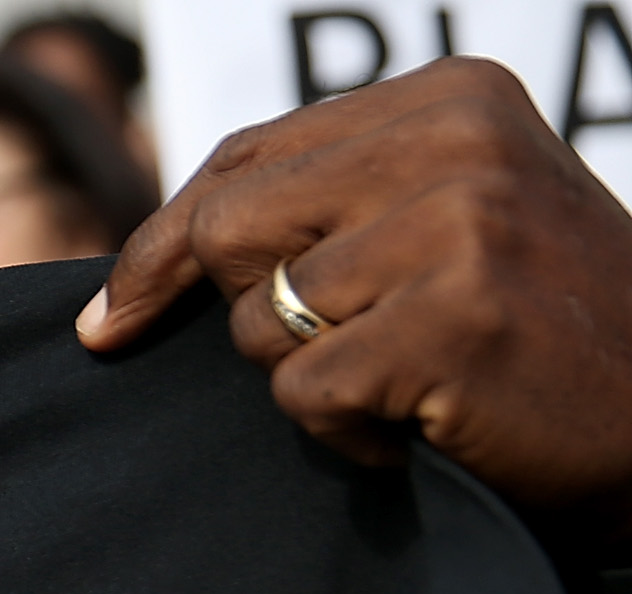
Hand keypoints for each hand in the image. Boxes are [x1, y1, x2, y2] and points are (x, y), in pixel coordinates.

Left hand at [79, 58, 631, 551]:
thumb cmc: (540, 331)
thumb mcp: (448, 224)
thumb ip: (331, 207)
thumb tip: (149, 264)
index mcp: (449, 98)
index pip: (244, 157)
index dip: (161, 244)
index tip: (111, 315)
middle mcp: (455, 144)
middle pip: (226, 228)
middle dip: (237, 311)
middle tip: (312, 355)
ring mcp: (457, 228)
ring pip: (261, 322)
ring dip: (313, 379)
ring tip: (409, 382)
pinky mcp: (450, 322)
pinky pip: (304, 394)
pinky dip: (344, 435)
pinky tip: (423, 424)